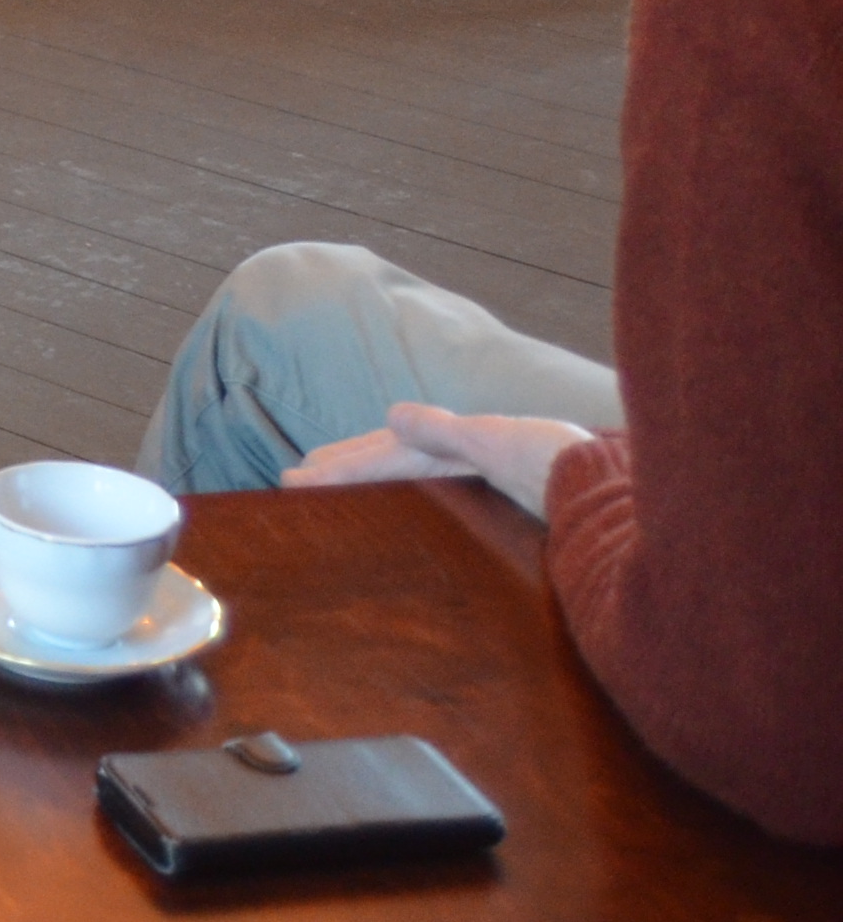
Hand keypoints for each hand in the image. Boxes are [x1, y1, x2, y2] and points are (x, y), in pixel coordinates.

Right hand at [280, 400, 596, 519]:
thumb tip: (390, 415)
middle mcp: (471, 460)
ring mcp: (487, 480)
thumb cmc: (570, 469)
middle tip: (294, 479)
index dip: (343, 464)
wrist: (626, 500)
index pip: (388, 454)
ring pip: (410, 478)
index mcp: (464, 446)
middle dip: (345, 466)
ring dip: (367, 478)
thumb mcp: (503, 443)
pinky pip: (434, 495)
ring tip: (329, 486)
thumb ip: (448, 432)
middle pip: (393, 460)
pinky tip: (396, 506)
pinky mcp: (505, 506)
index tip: (298, 476)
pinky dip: (403, 495)